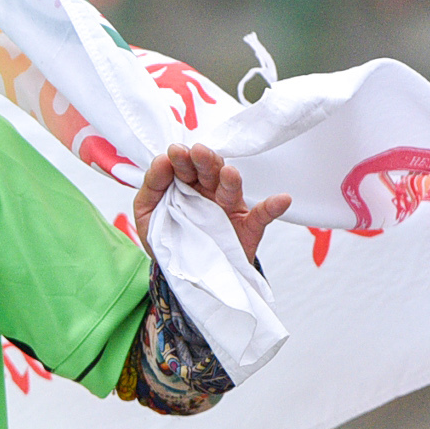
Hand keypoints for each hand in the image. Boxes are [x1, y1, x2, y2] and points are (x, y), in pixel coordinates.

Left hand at [134, 142, 291, 265]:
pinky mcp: (246, 229)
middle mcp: (210, 192)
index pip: (186, 166)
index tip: (175, 152)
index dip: (182, 158)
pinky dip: (272, 208)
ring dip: (232, 179)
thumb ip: (152, 185)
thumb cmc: (166, 238)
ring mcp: (229, 210)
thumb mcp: (147, 212)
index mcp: (186, 184)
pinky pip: (261, 217)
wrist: (180, 276)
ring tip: (229, 172)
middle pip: (209, 172)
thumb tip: (161, 161)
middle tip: (197, 152)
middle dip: (204, 161)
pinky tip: (282, 199)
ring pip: (232, 190)